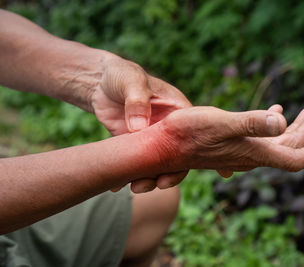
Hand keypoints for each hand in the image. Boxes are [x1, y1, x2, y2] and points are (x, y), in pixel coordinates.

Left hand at [90, 56, 191, 191]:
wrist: (98, 83)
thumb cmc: (122, 75)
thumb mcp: (132, 81)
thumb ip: (137, 101)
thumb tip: (140, 127)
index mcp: (178, 111)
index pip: (195, 134)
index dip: (200, 153)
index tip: (205, 169)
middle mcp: (169, 129)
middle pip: (177, 156)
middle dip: (171, 173)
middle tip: (158, 184)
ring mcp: (152, 140)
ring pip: (157, 165)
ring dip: (149, 179)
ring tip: (135, 187)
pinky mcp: (134, 146)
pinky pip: (136, 165)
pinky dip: (128, 176)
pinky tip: (117, 186)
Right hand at [131, 105, 303, 191]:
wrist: (163, 145)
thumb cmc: (187, 133)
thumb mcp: (220, 123)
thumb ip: (250, 123)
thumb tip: (280, 121)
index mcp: (253, 152)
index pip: (295, 158)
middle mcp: (251, 154)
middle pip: (291, 146)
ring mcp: (242, 150)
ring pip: (278, 140)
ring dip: (297, 125)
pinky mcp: (233, 143)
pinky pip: (262, 135)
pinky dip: (275, 123)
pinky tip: (277, 111)